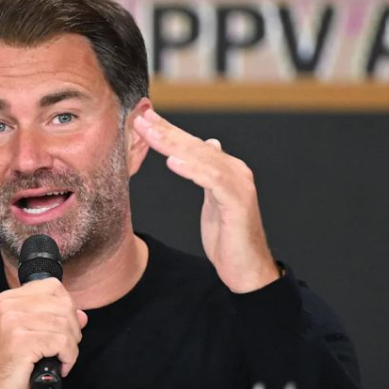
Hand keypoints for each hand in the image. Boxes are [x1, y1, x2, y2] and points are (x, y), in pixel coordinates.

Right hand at [0, 278, 87, 388]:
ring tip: (59, 359)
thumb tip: (81, 315)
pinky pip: (61, 342)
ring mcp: (12, 321)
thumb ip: (54, 320)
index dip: (67, 307)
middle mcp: (8, 306)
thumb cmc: (9, 367)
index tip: (64, 327)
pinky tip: (58, 366)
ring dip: (70, 347)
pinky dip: (67, 357)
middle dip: (72, 329)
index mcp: (8, 300)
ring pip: (65, 324)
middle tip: (64, 348)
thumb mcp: (30, 336)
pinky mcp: (20, 340)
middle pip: (63, 305)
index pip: (52, 286)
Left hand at [133, 107, 278, 292]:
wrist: (247, 269)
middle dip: (166, 132)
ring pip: (202, 158)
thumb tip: (210, 145)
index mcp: (227, 170)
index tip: (144, 119)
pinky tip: (172, 162)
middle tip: (142, 119)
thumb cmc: (229, 238)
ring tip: (151, 135)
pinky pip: (212, 180)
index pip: (193, 145)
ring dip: (174, 145)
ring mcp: (239, 185)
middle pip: (195, 146)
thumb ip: (210, 174)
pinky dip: (191, 169)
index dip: (169, 131)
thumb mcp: (214, 201)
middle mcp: (235, 171)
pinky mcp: (237, 202)